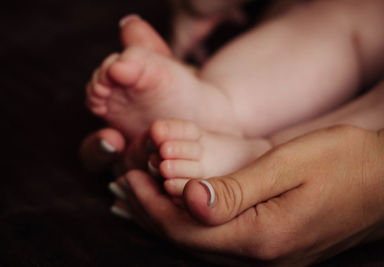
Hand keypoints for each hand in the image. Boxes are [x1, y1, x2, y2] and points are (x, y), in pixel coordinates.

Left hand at [114, 125, 383, 265]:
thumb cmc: (343, 165)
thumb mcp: (290, 166)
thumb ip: (238, 188)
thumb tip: (189, 199)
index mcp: (262, 237)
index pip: (186, 228)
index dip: (152, 205)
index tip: (130, 177)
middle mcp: (260, 256)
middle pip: (187, 240)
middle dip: (150, 212)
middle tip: (124, 185)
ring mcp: (267, 255)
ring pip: (199, 242)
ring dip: (165, 217)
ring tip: (139, 195)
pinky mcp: (272, 246)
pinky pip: (217, 238)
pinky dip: (190, 221)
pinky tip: (179, 206)